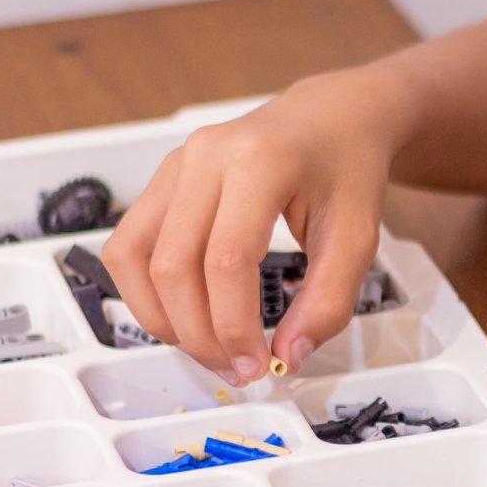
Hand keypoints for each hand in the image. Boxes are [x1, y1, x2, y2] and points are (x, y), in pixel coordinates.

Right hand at [102, 68, 414, 382]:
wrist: (333, 118)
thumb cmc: (346, 168)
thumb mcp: (357, 238)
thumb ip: (327, 302)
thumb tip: (286, 354)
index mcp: (260, 161)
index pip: (226, 260)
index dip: (233, 325)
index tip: (256, 364)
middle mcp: (207, 156)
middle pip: (173, 264)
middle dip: (198, 333)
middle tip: (234, 368)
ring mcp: (178, 163)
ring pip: (134, 256)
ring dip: (161, 317)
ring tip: (205, 349)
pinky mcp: (164, 178)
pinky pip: (129, 243)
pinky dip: (145, 290)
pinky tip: (182, 315)